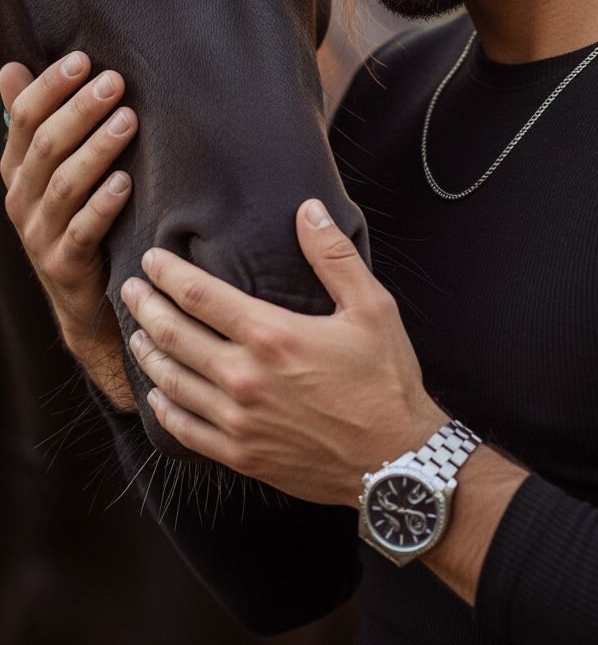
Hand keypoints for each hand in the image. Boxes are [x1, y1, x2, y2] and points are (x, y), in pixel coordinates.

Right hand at [1, 53, 137, 409]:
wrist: (81, 296)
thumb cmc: (73, 214)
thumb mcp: (49, 168)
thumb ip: (30, 119)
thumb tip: (9, 67)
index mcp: (15, 169)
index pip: (23, 118)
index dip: (50, 87)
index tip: (82, 59)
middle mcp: (20, 198)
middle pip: (46, 146)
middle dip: (80, 110)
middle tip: (114, 82)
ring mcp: (39, 233)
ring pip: (65, 184)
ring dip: (98, 149)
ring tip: (128, 121)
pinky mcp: (64, 264)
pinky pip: (83, 231)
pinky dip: (103, 205)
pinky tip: (126, 182)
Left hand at [122, 198, 442, 502]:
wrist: (395, 462)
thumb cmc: (386, 380)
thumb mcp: (372, 307)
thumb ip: (333, 255)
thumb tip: (308, 209)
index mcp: (272, 335)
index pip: (198, 295)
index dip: (167, 273)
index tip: (151, 258)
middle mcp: (245, 377)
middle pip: (174, 334)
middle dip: (145, 307)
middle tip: (128, 289)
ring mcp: (238, 421)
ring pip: (171, 381)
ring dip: (147, 352)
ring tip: (135, 332)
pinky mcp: (241, 455)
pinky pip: (184, 429)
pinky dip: (163, 407)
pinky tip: (156, 393)